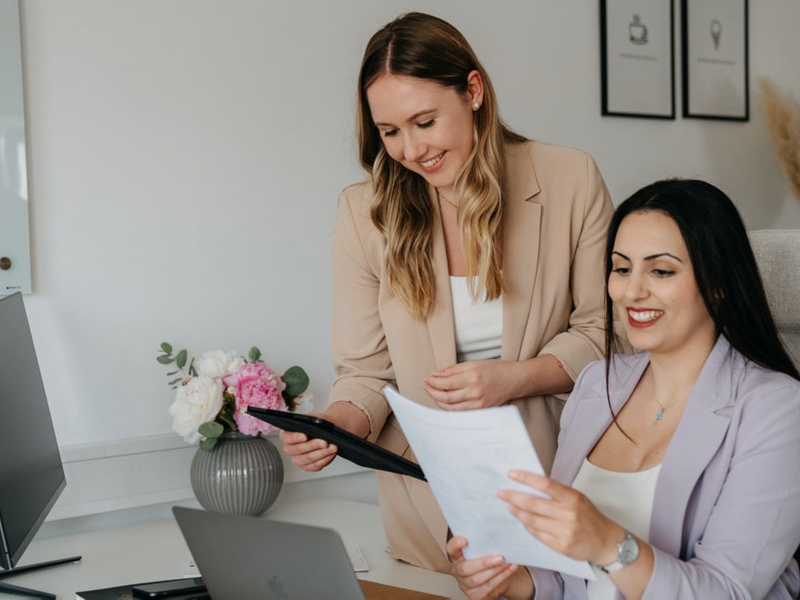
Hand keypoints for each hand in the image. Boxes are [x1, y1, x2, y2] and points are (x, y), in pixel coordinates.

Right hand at [278, 412, 337, 471]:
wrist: (327, 431)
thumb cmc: (318, 424)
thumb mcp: (313, 419)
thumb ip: (311, 423)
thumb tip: (313, 428)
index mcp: (286, 435)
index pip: (287, 438)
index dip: (295, 438)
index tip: (305, 436)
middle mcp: (290, 449)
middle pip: (299, 449)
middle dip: (313, 445)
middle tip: (324, 442)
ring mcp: (297, 459)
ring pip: (308, 459)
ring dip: (322, 453)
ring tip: (332, 447)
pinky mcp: (307, 466)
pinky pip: (315, 466)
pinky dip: (325, 459)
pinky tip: (331, 454)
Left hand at [423, 360, 515, 409]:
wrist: (513, 380)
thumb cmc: (494, 370)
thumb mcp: (473, 364)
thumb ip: (453, 370)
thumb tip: (436, 375)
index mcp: (473, 378)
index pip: (446, 383)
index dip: (433, 382)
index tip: (426, 379)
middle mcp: (475, 393)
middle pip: (446, 398)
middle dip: (432, 393)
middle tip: (426, 386)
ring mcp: (479, 404)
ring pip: (451, 408)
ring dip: (439, 401)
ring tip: (434, 394)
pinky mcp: (481, 411)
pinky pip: (460, 413)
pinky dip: (449, 408)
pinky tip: (445, 401)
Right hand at [446, 535, 528, 599]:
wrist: (495, 579)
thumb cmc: (488, 560)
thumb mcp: (483, 550)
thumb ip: (484, 542)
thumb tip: (495, 527)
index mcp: (457, 557)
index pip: (451, 549)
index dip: (455, 545)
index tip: (464, 539)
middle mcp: (458, 572)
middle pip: (465, 569)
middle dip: (484, 563)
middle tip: (499, 557)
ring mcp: (465, 585)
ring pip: (478, 580)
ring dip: (495, 571)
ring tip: (506, 563)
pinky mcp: (475, 596)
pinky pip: (488, 588)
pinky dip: (501, 578)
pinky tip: (509, 570)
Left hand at [499, 470, 622, 565]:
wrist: (606, 541)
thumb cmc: (589, 516)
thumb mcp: (577, 498)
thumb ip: (556, 493)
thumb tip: (530, 484)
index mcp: (572, 498)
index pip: (545, 484)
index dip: (526, 478)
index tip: (511, 474)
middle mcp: (568, 514)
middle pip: (533, 504)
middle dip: (513, 497)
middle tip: (501, 493)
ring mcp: (564, 531)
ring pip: (533, 520)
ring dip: (518, 512)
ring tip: (510, 506)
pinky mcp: (561, 546)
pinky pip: (538, 535)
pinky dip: (528, 526)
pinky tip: (523, 520)